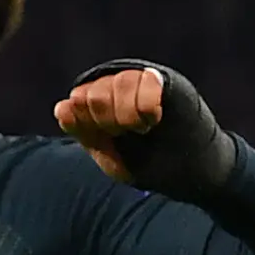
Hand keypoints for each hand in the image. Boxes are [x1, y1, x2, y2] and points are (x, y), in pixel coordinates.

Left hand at [56, 59, 237, 197]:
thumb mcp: (109, 153)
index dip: (86, 121)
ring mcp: (147, 82)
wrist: (192, 173)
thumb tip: (62, 106)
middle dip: (106, 119)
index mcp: (103, 103)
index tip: (109, 138)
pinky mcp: (171, 84)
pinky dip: (145, 105)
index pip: (79, 99)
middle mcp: (123, 86)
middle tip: (128, 133)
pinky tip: (152, 119)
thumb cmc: (150, 164)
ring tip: (143, 128)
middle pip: (96, 92)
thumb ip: (84, 130)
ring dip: (126, 113)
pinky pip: (148, 80)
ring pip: (120, 83)